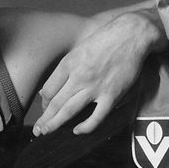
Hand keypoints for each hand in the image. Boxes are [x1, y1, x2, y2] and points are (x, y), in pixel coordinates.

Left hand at [33, 11, 162, 135]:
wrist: (131, 35)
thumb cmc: (105, 40)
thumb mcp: (79, 49)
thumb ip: (66, 68)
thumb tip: (52, 88)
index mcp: (69, 63)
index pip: (48, 90)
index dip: (44, 103)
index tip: (45, 109)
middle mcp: (79, 77)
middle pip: (55, 103)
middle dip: (44, 119)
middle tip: (37, 130)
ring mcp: (95, 87)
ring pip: (69, 111)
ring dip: (55, 124)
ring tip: (46, 132)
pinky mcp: (112, 95)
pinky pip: (96, 117)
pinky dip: (85, 127)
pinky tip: (77, 131)